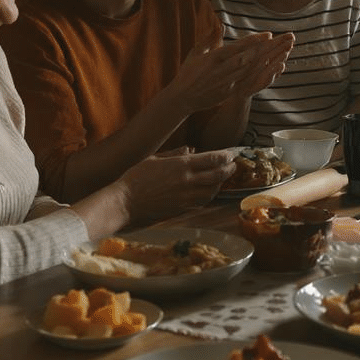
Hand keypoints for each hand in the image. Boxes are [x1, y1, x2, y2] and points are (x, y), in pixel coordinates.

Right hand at [120, 149, 236, 222]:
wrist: (126, 203)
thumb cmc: (136, 178)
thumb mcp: (154, 159)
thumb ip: (175, 154)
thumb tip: (191, 150)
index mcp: (181, 165)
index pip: (213, 159)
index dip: (226, 156)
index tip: (231, 154)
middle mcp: (188, 182)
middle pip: (218, 175)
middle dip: (229, 169)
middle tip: (234, 165)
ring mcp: (186, 197)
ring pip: (213, 191)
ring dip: (221, 183)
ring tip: (222, 177)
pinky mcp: (182, 209)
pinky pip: (202, 202)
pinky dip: (209, 195)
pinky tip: (208, 191)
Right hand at [167, 33, 291, 112]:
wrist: (183, 98)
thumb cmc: (188, 73)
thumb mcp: (196, 52)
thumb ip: (209, 38)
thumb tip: (220, 24)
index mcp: (213, 58)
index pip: (238, 47)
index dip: (254, 41)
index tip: (268, 35)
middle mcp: (221, 70)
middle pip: (248, 58)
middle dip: (266, 49)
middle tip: (280, 42)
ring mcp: (226, 82)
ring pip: (250, 70)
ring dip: (266, 61)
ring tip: (279, 53)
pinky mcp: (228, 93)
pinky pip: (248, 83)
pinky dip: (260, 76)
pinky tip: (270, 71)